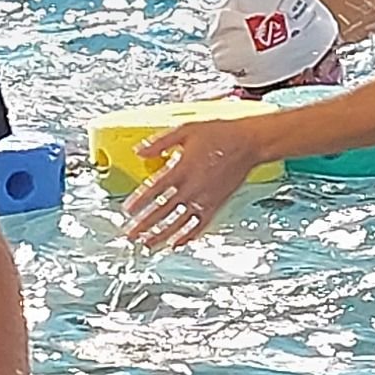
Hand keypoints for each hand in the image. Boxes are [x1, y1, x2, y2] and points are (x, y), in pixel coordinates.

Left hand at [116, 115, 270, 249]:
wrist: (248, 143)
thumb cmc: (219, 134)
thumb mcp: (186, 130)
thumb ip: (160, 142)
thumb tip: (139, 151)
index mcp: (181, 168)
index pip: (154, 189)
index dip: (139, 201)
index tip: (126, 211)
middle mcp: (191, 187)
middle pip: (162, 210)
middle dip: (144, 224)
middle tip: (130, 235)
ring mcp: (204, 198)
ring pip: (178, 222)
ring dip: (161, 235)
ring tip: (147, 244)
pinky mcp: (216, 204)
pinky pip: (199, 225)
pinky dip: (187, 236)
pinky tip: (177, 243)